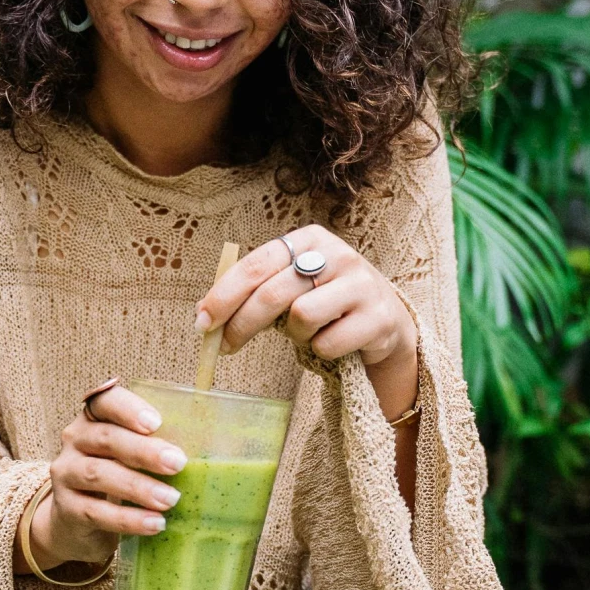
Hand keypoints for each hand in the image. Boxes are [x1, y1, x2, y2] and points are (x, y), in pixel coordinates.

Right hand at [26, 385, 187, 574]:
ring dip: (138, 487)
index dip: (129, 409)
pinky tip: (154, 524)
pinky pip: (96, 512)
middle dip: (144, 451)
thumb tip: (210, 452)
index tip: (156, 422)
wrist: (74, 521)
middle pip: (107, 438)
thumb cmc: (116, 478)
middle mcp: (75, 440)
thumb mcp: (130, 456)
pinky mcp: (66, 509)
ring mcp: (66, 474)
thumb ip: (156, 447)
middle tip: (178, 463)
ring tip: (171, 500)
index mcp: (95, 419)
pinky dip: (128, 519)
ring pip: (99, 475)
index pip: (105, 401)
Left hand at [195, 226, 419, 421]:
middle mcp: (338, 253)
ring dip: (296, 336)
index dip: (225, 295)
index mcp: (309, 239)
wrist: (387, 322)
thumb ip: (255, 292)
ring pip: (302, 316)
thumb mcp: (294, 286)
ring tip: (309, 333)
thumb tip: (204, 315)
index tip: (202, 321)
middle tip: (224, 347)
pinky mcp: (378, 317)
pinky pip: (328, 342)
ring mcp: (361, 284)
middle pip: (273, 292)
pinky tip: (334, 342)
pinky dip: (322, 350)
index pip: (257, 264)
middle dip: (242, 324)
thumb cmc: (328, 303)